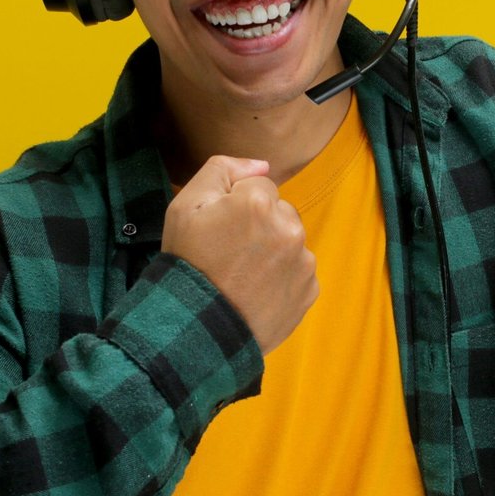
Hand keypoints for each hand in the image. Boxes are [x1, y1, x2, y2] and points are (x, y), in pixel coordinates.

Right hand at [162, 155, 317, 357]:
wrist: (197, 330)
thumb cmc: (188, 263)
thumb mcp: (185, 205)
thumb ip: (223, 169)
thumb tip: (262, 165)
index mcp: (259, 202)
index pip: (258, 186)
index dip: (235, 205)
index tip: (220, 229)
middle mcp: (289, 227)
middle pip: (279, 212)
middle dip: (260, 225)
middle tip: (230, 254)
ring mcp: (303, 261)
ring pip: (290, 241)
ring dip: (273, 251)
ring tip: (243, 276)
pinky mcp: (309, 290)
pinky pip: (298, 271)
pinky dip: (282, 278)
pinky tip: (256, 292)